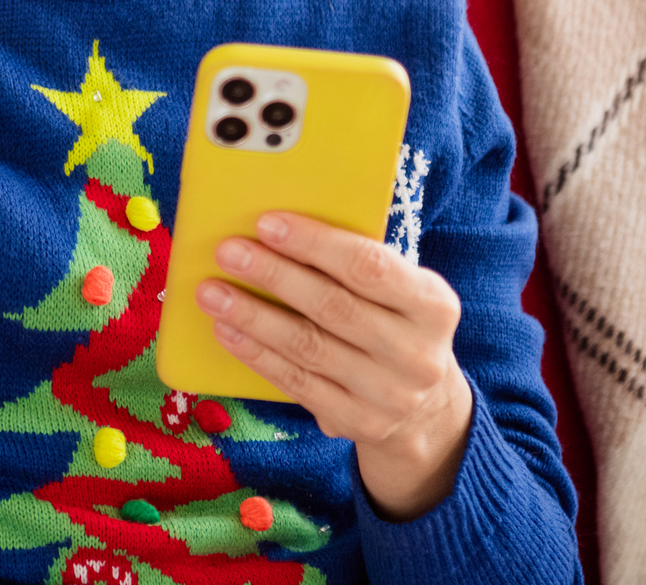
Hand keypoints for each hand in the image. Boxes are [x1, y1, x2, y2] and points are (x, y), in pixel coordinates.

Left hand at [198, 212, 473, 520]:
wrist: (425, 407)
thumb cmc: (395, 324)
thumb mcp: (401, 292)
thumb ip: (357, 264)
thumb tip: (276, 230)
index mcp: (433, 305)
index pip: (370, 266)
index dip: (315, 243)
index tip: (266, 222)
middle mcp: (417, 353)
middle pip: (333, 306)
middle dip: (274, 275)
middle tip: (228, 251)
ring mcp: (389, 395)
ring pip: (308, 347)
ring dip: (253, 317)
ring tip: (212, 292)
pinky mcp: (357, 422)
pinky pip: (296, 383)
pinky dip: (257, 354)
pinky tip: (227, 331)